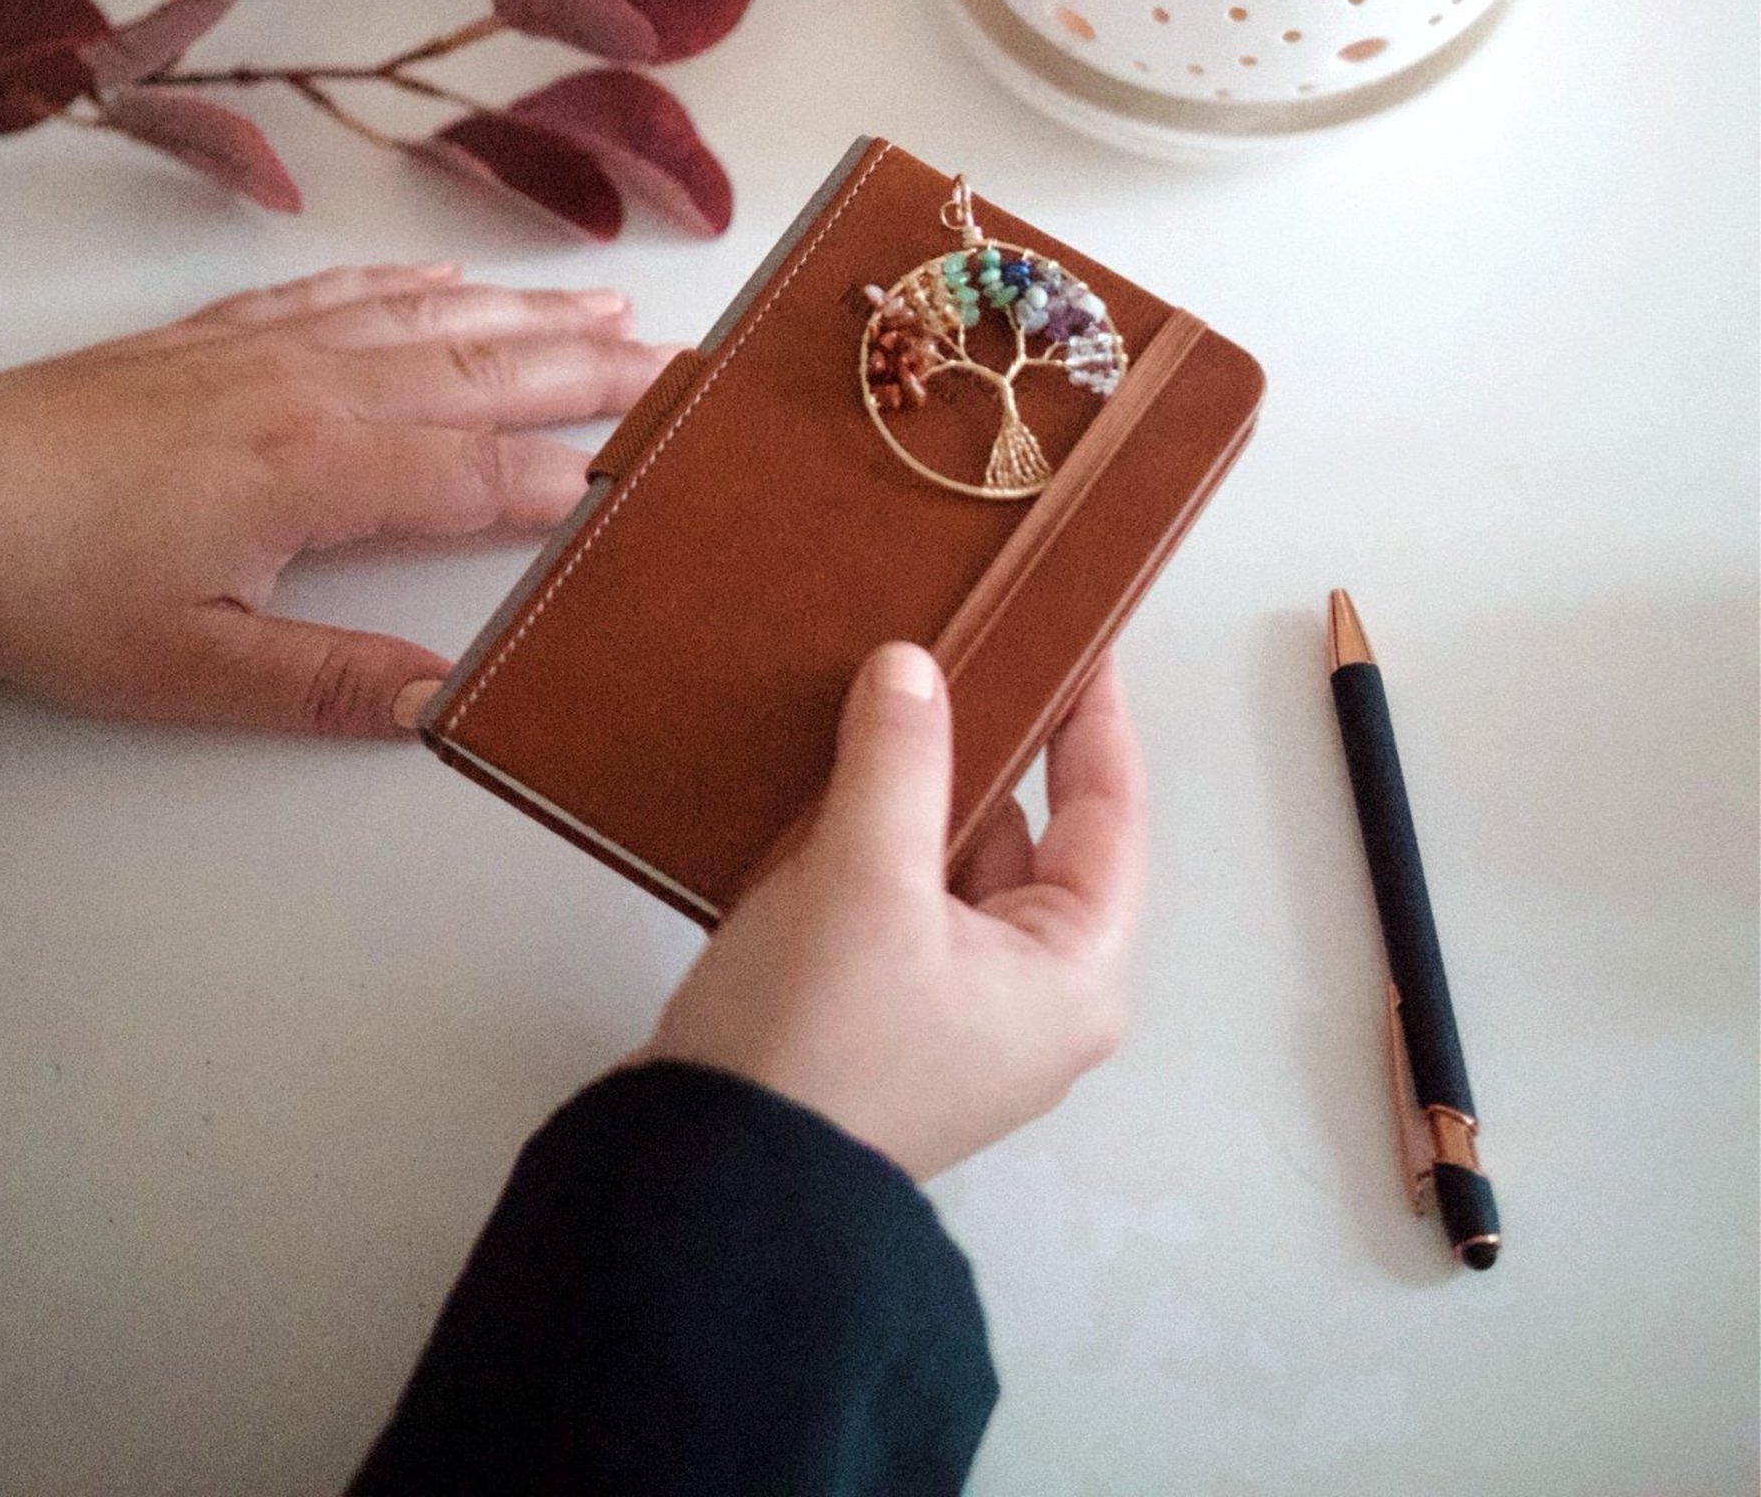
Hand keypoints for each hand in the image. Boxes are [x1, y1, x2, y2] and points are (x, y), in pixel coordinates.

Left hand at [0, 262, 670, 740]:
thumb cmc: (53, 589)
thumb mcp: (195, 671)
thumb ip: (331, 685)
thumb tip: (449, 702)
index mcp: (320, 472)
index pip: (483, 471)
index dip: (575, 471)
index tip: (659, 464)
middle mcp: (312, 391)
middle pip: (483, 374)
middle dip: (591, 368)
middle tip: (683, 359)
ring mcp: (266, 351)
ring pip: (429, 321)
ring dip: (525, 314)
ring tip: (608, 305)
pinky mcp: (215, 336)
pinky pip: (342, 292)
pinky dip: (411, 283)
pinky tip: (450, 279)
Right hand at [644, 642, 1143, 1180]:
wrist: (706, 1187)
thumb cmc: (816, 1042)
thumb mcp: (863, 880)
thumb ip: (899, 760)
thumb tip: (915, 665)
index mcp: (1072, 974)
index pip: (1108, 812)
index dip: (1093, 715)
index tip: (1075, 629)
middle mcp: (1031, 996)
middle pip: (1029, 834)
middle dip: (990, 743)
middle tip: (957, 641)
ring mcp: (954, 1009)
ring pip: (954, 858)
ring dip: (920, 786)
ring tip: (882, 689)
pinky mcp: (881, 1013)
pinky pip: (898, 893)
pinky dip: (873, 833)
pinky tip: (830, 772)